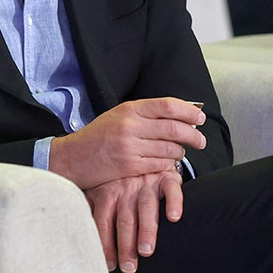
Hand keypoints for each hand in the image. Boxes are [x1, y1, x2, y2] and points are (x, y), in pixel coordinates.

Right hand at [49, 98, 205, 188]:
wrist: (71, 157)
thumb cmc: (97, 137)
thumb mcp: (117, 116)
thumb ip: (144, 114)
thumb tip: (179, 114)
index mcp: (128, 109)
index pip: (168, 105)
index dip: (189, 112)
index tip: (199, 118)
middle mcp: (130, 125)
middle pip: (174, 128)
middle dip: (194, 136)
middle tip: (200, 141)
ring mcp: (130, 146)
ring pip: (171, 149)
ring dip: (180, 152)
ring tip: (178, 153)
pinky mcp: (130, 166)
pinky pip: (161, 165)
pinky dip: (167, 165)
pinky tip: (164, 163)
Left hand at [86, 170, 183, 272]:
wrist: (142, 151)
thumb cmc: (120, 177)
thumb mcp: (100, 188)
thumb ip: (91, 207)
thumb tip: (80, 231)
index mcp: (106, 193)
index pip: (103, 221)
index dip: (105, 243)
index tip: (109, 264)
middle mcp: (125, 189)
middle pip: (124, 219)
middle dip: (126, 244)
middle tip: (128, 266)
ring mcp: (146, 183)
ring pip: (146, 208)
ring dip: (146, 230)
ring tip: (146, 250)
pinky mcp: (166, 177)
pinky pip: (171, 190)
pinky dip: (174, 203)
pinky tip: (173, 218)